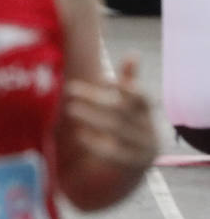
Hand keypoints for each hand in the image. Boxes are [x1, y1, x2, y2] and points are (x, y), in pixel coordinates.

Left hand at [64, 56, 157, 171]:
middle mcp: (149, 128)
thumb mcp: (127, 103)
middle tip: (69, 89)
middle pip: (122, 111)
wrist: (133, 163)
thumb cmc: (126, 123)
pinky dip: (96, 143)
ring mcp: (144, 148)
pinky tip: (79, 133)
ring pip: (117, 131)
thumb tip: (134, 53)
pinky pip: (115, 154)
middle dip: (95, 99)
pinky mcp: (133, 165)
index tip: (102, 79)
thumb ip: (128, 80)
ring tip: (70, 109)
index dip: (125, 87)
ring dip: (92, 118)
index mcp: (147, 111)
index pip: (142, 97)